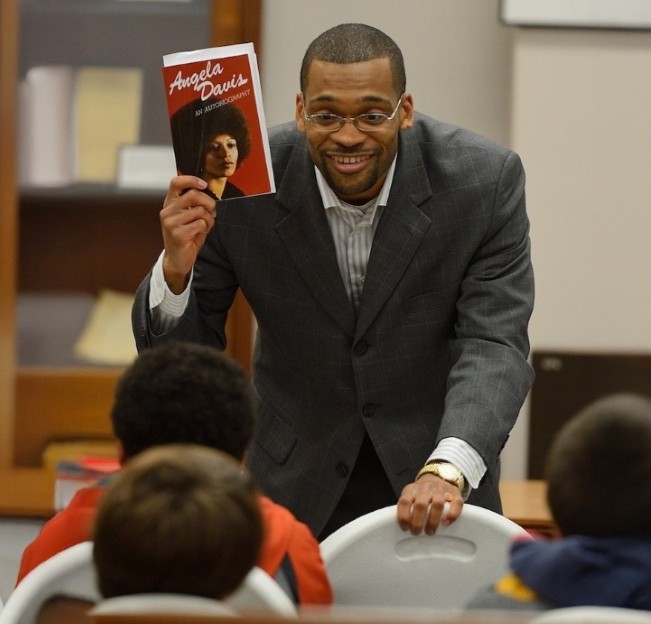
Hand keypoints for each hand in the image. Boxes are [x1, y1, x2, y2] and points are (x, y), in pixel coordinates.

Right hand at [160, 176, 215, 292]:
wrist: (178, 258)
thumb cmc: (186, 236)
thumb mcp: (190, 217)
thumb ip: (195, 204)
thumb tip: (209, 194)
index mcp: (170, 203)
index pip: (176, 183)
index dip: (191, 180)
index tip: (203, 184)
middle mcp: (167, 211)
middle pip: (193, 195)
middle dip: (208, 202)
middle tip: (212, 211)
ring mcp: (170, 222)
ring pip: (200, 211)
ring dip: (208, 219)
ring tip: (203, 227)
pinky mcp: (177, 234)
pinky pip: (200, 224)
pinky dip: (205, 228)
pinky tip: (199, 234)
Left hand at [396, 474, 463, 534]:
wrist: (438, 477)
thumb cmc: (422, 492)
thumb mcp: (410, 495)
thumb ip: (406, 507)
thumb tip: (404, 526)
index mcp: (412, 490)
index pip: (405, 501)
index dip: (403, 516)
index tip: (405, 528)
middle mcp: (426, 488)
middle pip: (420, 505)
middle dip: (417, 522)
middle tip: (417, 532)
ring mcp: (441, 490)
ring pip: (437, 504)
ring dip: (433, 521)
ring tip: (430, 532)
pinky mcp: (455, 494)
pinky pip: (456, 503)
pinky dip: (452, 514)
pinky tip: (446, 523)